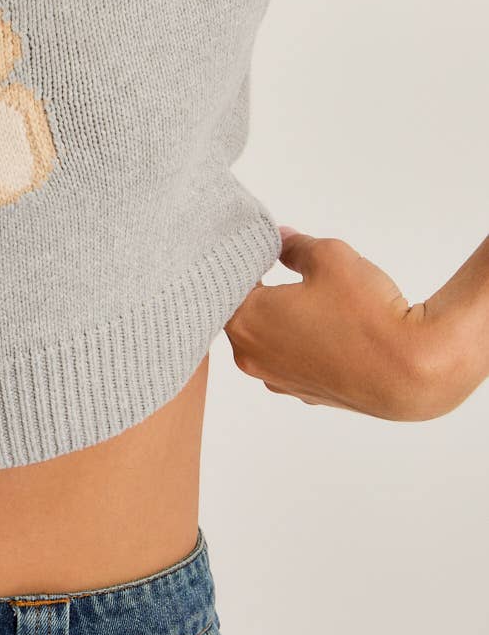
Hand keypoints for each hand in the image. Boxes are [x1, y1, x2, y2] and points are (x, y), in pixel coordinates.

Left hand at [224, 226, 452, 420]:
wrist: (410, 371)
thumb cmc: (366, 312)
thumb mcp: (328, 256)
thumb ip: (294, 245)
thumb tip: (281, 239)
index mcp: (246, 321)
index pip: (224, 284)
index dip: (241, 263)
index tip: (257, 249)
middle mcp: (252, 357)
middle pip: (241, 314)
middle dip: (258, 290)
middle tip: (281, 268)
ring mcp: (278, 380)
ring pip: (267, 339)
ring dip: (281, 318)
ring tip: (313, 299)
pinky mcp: (306, 394)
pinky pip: (291, 359)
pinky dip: (301, 342)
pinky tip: (329, 327)